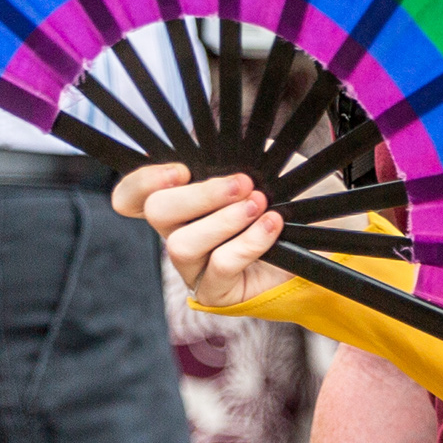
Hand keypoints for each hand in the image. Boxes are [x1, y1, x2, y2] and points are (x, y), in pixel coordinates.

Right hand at [117, 163, 287, 307]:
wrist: (311, 238)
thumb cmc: (274, 200)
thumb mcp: (252, 168)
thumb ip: (226, 159)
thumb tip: (218, 150)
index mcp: (176, 201)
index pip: (131, 196)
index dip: (143, 182)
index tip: (181, 171)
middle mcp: (175, 234)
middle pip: (156, 213)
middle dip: (200, 196)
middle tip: (242, 184)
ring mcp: (191, 267)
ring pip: (182, 245)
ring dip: (224, 221)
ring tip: (257, 205)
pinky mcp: (214, 292)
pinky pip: (220, 266)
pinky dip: (248, 242)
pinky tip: (270, 226)